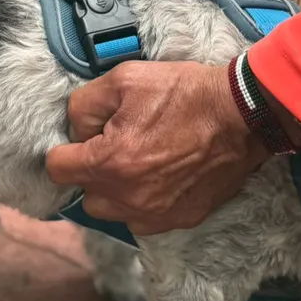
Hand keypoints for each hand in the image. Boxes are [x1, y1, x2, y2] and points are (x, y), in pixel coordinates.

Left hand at [45, 61, 267, 234]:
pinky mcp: (179, 219)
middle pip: (85, 193)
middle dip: (92, 171)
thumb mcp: (123, 80)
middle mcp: (127, 197)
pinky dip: (143, 203)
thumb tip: (76, 131)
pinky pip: (143, 220)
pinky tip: (159, 177)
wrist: (244, 114)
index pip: (57, 169)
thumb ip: (83, 106)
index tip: (85, 140)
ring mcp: (155, 213)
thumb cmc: (184, 93)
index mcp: (108, 162)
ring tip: (137, 163)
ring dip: (116, 191)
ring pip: (112, 211)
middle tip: (116, 147)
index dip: (66, 150)